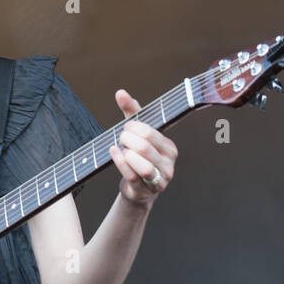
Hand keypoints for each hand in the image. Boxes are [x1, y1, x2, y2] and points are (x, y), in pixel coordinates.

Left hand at [107, 88, 177, 208]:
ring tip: (121, 148)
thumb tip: (120, 92)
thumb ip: (132, 112)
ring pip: (142, 164)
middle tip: (121, 137)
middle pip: (145, 146)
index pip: (150, 132)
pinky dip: (120, 162)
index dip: (133, 127)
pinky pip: (132, 175)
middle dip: (127, 139)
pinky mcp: (146, 191)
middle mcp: (168, 164)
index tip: (125, 127)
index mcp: (169, 148)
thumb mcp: (137, 134)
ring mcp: (159, 180)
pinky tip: (114, 153)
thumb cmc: (138, 156)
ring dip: (126, 153)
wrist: (138, 189)